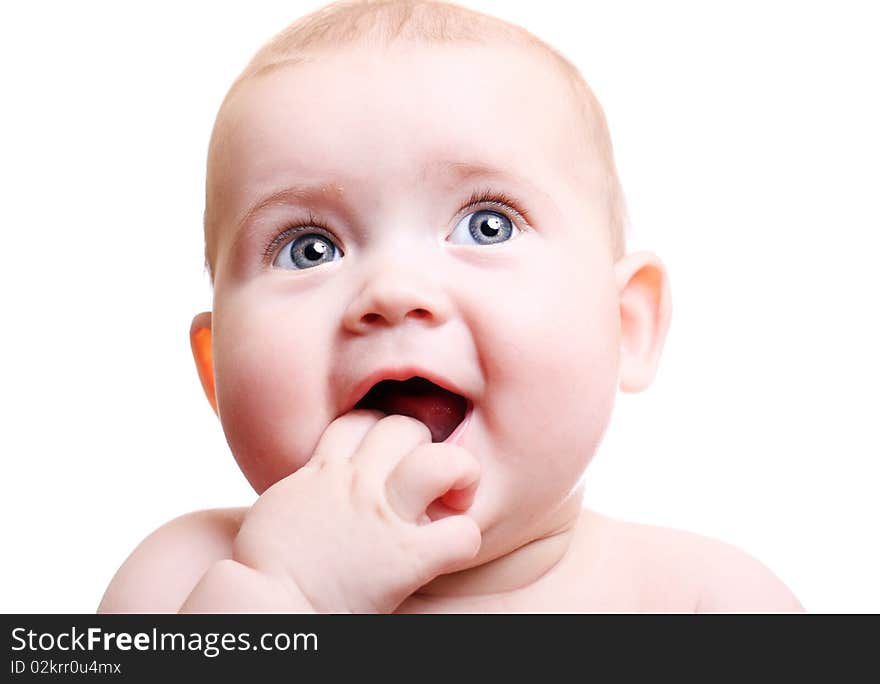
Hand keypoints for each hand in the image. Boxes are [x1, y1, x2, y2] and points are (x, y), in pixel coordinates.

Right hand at [232, 410, 481, 612]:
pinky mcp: (405, 558)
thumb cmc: (264, 566)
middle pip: (403, 427)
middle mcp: (355, 484)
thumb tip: (312, 487)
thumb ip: (306, 488)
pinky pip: (459, 534)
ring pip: (439, 461)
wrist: (261, 607)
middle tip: (424, 477)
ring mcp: (382, 517)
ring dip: (456, 473)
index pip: (359, 420)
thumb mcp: (279, 506)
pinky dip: (463, 540)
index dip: (379, 430)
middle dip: (421, 444)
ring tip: (453, 497)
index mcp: (322, 472)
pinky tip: (449, 551)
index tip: (385, 456)